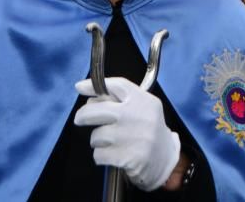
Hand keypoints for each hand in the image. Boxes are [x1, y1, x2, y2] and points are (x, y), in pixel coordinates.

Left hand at [75, 77, 180, 191]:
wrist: (165, 159)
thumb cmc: (147, 130)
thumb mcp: (141, 108)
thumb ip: (118, 100)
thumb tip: (88, 93)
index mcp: (144, 101)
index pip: (117, 85)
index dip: (94, 85)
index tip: (80, 87)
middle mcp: (139, 116)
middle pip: (98, 110)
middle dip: (83, 114)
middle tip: (80, 119)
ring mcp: (133, 137)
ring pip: (97, 135)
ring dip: (98, 141)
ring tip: (110, 142)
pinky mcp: (128, 157)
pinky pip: (99, 154)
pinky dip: (101, 156)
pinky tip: (113, 155)